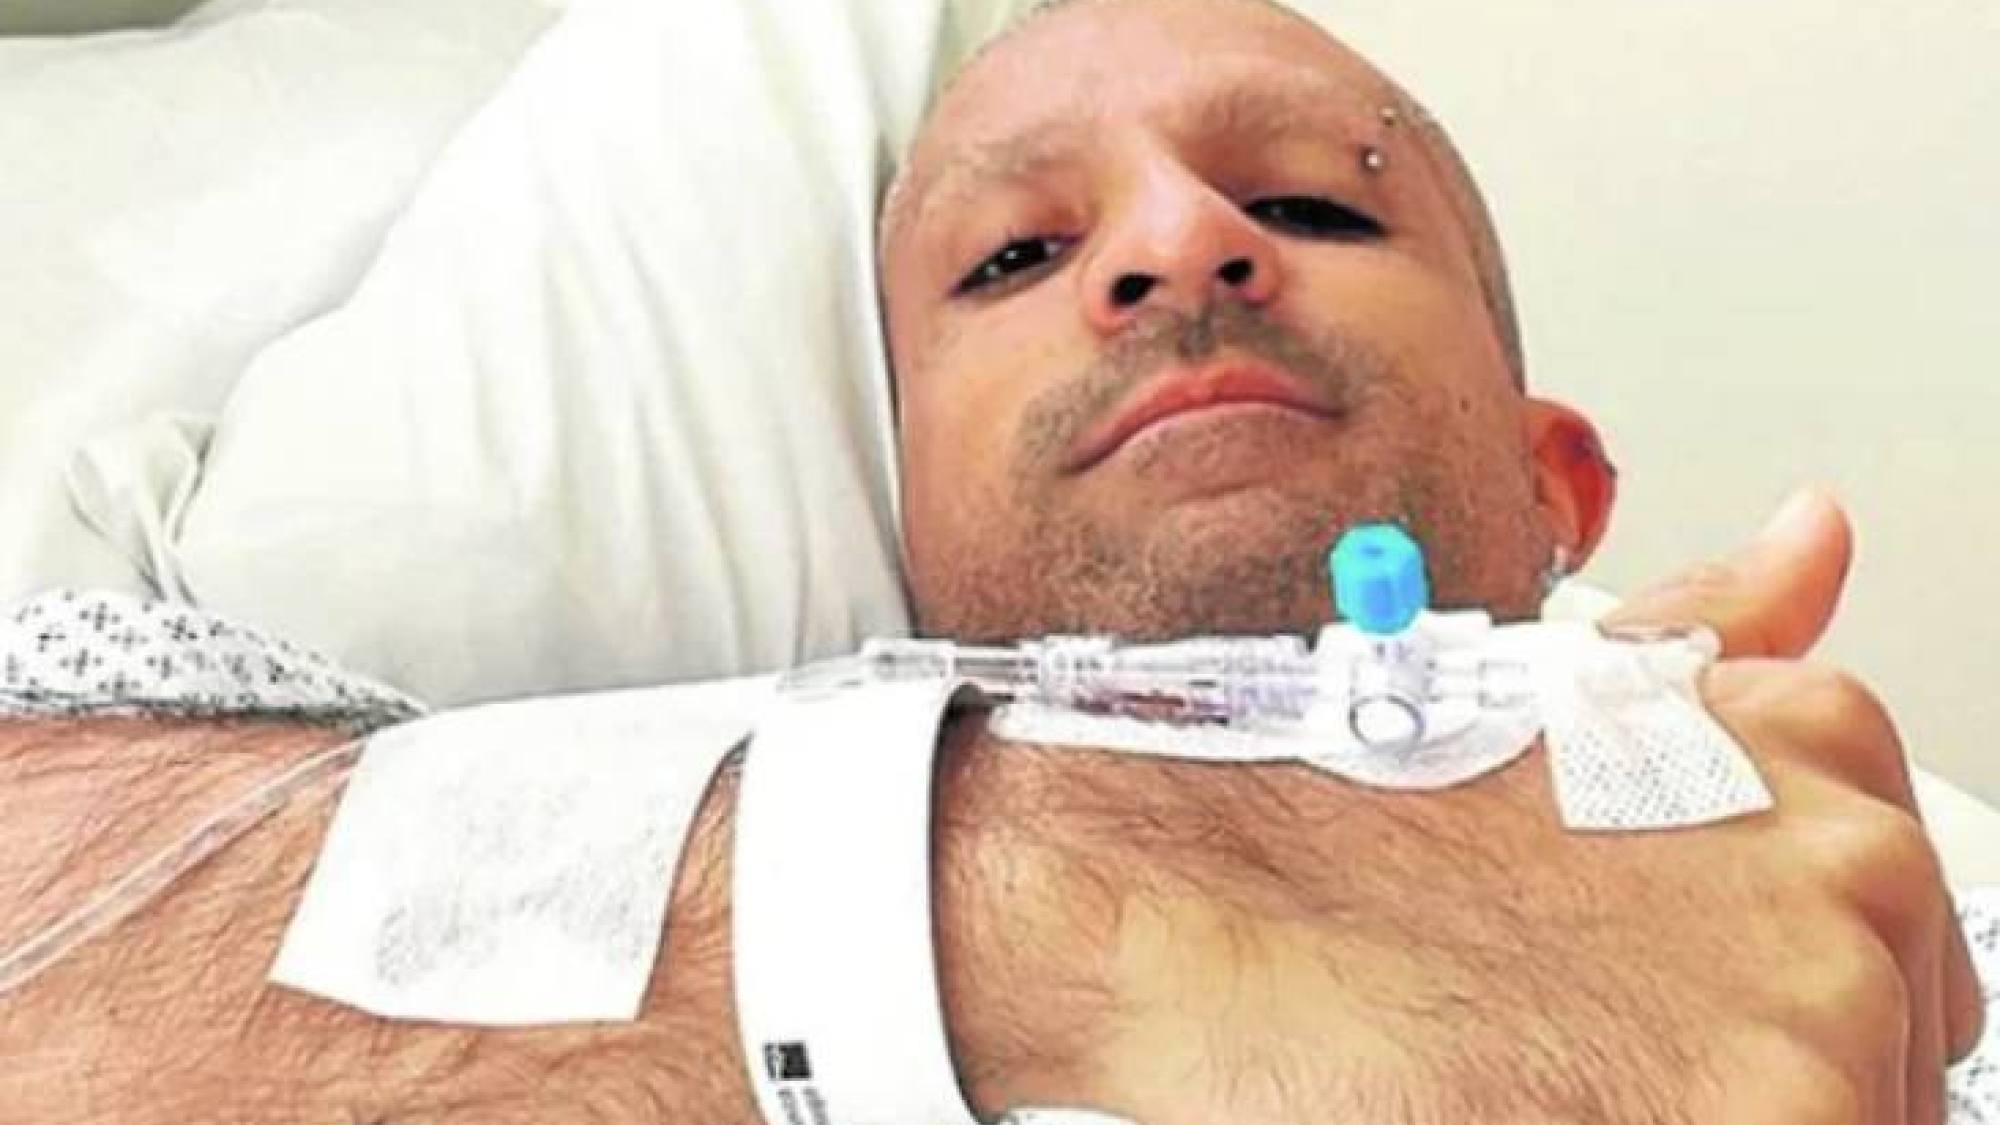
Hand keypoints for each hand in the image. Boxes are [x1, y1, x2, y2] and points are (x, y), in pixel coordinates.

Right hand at [942, 490, 1983, 1123]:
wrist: (1169, 897)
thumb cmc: (1327, 811)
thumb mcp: (1546, 695)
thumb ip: (1710, 630)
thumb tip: (1813, 528)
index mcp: (1815, 757)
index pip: (1894, 931)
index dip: (1754, 978)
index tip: (1649, 990)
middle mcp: (1850, 875)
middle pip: (1877, 1045)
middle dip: (1739, 1059)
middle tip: (1569, 1030)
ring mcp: (1819, 1020)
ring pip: (1837, 1113)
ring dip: (1688, 1096)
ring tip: (1544, 1066)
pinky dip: (1650, 1124)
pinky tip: (1544, 1099)